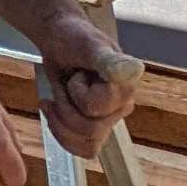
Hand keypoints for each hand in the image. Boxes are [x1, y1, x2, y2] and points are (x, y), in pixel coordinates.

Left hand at [35, 9, 138, 162]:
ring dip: (60, 122)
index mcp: (125, 87)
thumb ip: (108, 60)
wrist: (60, 38)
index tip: (77, 73)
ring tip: (55, 98)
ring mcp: (109, 118)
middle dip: (65, 108)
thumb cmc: (73, 37)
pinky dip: (61, 134)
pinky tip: (52, 111)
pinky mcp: (95, 127)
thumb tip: (134, 70)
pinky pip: (82, 148)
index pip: (96, 109)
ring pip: (86, 144)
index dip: (77, 92)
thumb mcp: (87, 45)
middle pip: (90, 130)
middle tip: (62, 84)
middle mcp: (122, 106)